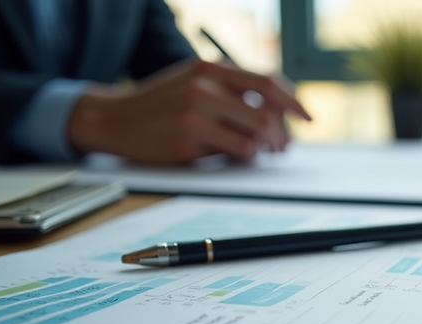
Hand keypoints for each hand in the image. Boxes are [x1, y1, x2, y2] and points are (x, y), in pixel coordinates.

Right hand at [67, 58, 311, 163]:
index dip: (294, 102)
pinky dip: (245, 157)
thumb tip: (278, 112)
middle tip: (283, 148)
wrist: (114, 118)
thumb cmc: (162, 104)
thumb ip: (231, 89)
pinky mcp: (189, 137)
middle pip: (267, 113)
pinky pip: (236, 151)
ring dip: (265, 149)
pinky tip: (236, 156)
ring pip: (255, 134)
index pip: (268, 82)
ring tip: (261, 153)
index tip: (308, 118)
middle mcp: (206, 85)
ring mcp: (197, 110)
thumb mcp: (195, 81)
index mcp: (212, 67)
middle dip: (282, 135)